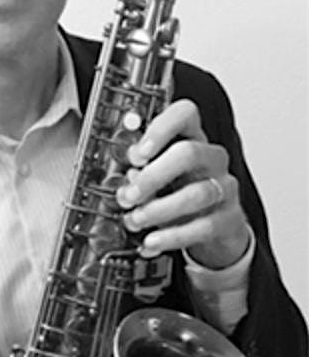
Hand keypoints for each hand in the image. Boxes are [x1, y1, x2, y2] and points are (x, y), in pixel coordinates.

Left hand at [116, 99, 250, 269]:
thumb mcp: (157, 177)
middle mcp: (211, 159)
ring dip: (158, 210)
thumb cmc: (180, 194)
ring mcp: (223, 188)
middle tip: (128, 195)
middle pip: (188, 153)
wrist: (215, 230)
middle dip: (152, 176)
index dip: (161, 128)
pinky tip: (152, 241)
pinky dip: (172, 237)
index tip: (137, 153)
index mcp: (191, 139)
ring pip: (196, 194)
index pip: (185, 114)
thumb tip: (126, 175)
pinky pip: (204, 226)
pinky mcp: (229, 219)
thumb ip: (139, 171)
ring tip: (135, 221)